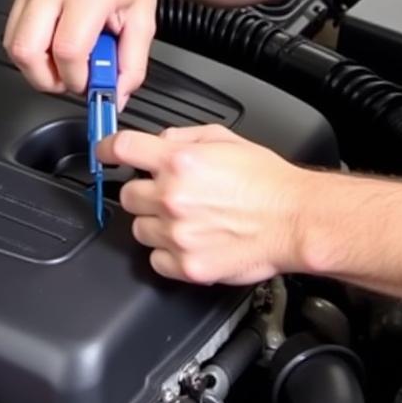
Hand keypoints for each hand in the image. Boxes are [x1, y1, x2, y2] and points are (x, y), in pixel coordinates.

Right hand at [3, 0, 168, 107]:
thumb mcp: (143, 23)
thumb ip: (131, 66)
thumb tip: (115, 95)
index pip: (67, 52)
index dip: (75, 79)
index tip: (87, 83)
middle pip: (27, 50)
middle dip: (46, 78)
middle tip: (68, 78)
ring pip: (13, 42)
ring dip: (36, 63)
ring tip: (64, 58)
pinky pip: (14, 27)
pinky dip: (31, 44)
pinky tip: (54, 39)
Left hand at [97, 124, 312, 284]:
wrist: (296, 220)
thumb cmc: (268, 181)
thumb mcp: (224, 139)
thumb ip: (183, 137)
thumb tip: (159, 141)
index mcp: (180, 161)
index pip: (121, 148)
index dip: (107, 149)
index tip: (104, 154)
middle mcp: (173, 197)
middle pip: (128, 194)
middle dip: (144, 192)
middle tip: (168, 194)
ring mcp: (178, 234)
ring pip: (139, 228)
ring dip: (155, 223)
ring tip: (186, 220)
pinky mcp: (187, 266)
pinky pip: (155, 260)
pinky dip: (167, 253)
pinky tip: (190, 242)